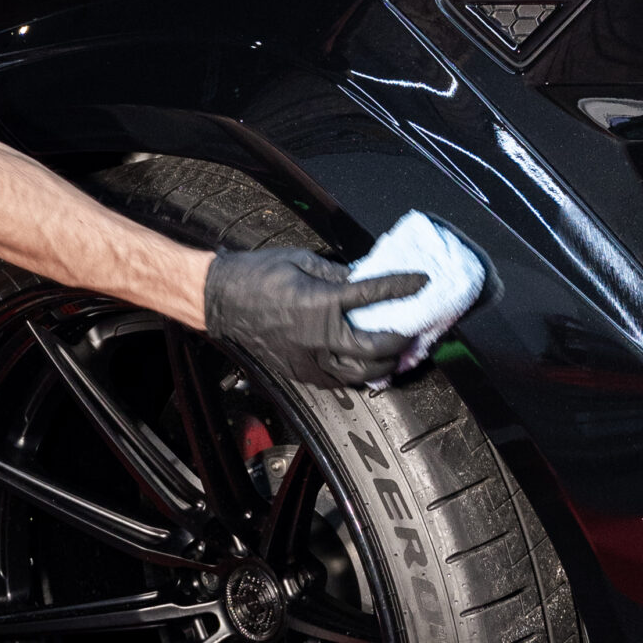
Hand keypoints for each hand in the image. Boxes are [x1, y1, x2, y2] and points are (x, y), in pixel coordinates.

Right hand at [205, 248, 427, 389]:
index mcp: (321, 303)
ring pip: (360, 374)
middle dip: (401, 340)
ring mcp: (308, 359)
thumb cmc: (258, 275)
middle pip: (375, 347)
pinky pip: (338, 381)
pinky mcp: (299, 372)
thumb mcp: (301, 260)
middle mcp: (318, 337)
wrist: (220, 300)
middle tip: (415, 329)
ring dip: (385, 365)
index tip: (421, 282)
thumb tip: (364, 279)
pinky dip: (358, 376)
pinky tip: (368, 366)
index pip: (373, 296)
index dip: (403, 287)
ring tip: (398, 354)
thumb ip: (337, 273)